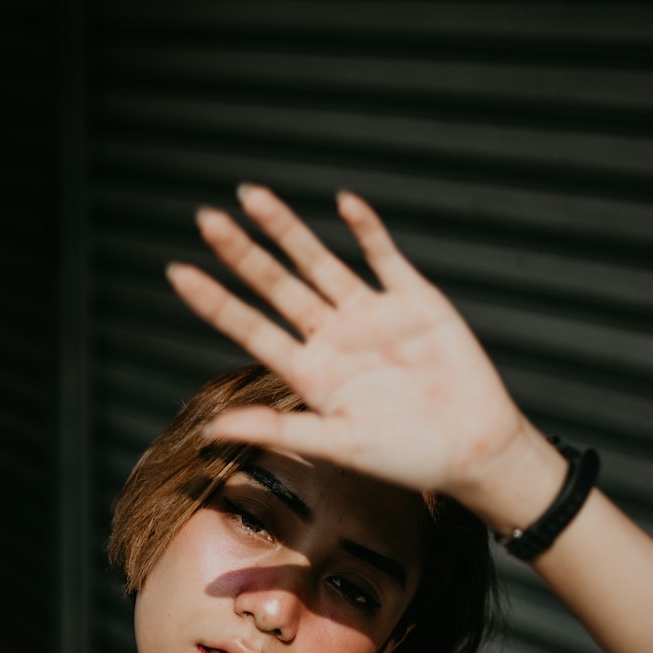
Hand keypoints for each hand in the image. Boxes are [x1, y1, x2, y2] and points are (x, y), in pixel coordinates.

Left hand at [167, 185, 536, 513]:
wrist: (475, 448)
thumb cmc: (407, 456)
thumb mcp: (337, 445)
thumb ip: (278, 428)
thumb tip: (211, 431)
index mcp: (311, 372)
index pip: (251, 328)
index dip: (215, 300)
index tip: (178, 271)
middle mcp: (333, 338)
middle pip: (277, 286)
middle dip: (243, 253)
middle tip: (206, 219)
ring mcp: (371, 315)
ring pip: (319, 263)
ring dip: (287, 230)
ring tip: (252, 196)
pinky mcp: (413, 300)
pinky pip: (383, 257)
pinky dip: (366, 230)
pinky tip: (343, 203)